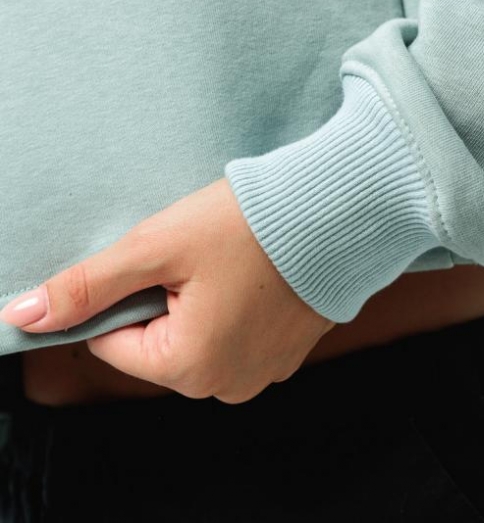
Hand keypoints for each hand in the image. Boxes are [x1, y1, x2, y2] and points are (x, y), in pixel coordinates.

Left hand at [0, 178, 335, 402]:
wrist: (341, 207)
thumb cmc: (251, 224)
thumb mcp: (157, 245)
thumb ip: (88, 285)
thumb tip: (23, 317)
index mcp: (190, 369)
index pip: (113, 340)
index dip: (124, 292)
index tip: (159, 256)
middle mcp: (227, 386)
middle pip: (156, 341)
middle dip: (163, 296)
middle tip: (197, 253)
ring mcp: (262, 373)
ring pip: (196, 336)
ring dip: (198, 299)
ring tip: (229, 258)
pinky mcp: (287, 352)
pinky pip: (236, 334)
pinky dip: (234, 303)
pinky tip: (253, 269)